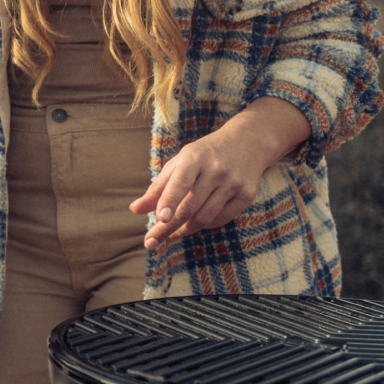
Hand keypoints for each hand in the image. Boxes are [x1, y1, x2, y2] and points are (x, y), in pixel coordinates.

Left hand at [129, 97, 312, 248]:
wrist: (248, 142)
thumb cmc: (206, 154)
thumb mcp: (180, 162)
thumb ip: (158, 187)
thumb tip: (134, 210)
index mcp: (195, 157)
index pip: (180, 182)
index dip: (169, 201)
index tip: (159, 218)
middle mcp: (216, 169)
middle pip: (189, 207)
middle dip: (168, 228)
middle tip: (151, 241)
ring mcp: (233, 183)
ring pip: (205, 218)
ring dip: (185, 230)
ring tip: (173, 232)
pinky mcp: (247, 195)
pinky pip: (222, 219)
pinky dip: (206, 225)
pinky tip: (197, 223)